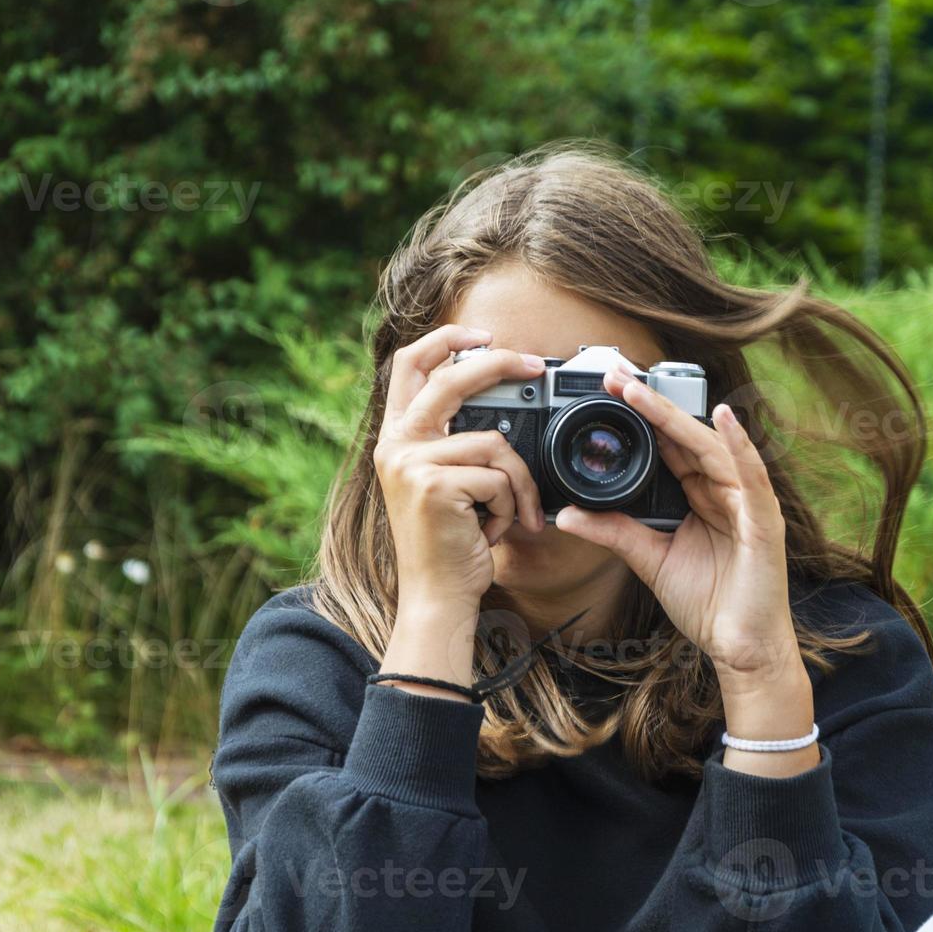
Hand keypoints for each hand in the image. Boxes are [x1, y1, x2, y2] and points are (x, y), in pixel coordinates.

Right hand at [374, 324, 546, 696]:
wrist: (438, 597)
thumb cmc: (452, 544)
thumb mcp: (446, 483)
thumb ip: (456, 442)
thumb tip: (502, 407)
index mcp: (397, 438)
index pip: (409, 364)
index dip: (446, 338)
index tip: (484, 334)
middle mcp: (396, 445)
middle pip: (451, 376)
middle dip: (499, 362)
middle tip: (536, 364)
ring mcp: (412, 464)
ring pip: (495, 442)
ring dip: (517, 482)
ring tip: (508, 514)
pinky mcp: (434, 486)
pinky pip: (499, 477)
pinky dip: (510, 506)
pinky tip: (494, 530)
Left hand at [554, 364, 799, 683]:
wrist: (740, 649)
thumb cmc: (707, 603)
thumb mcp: (649, 559)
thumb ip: (614, 532)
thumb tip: (567, 515)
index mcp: (700, 494)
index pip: (668, 444)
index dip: (640, 414)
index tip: (606, 388)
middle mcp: (724, 489)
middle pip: (686, 436)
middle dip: (650, 403)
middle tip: (614, 375)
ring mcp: (746, 502)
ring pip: (711, 447)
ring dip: (676, 417)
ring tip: (641, 391)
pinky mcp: (763, 521)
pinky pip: (752, 476)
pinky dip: (740, 446)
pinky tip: (723, 419)